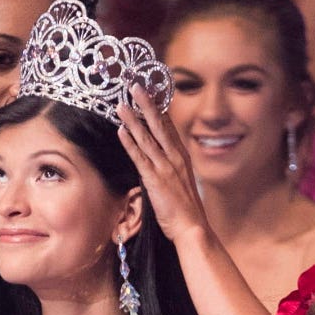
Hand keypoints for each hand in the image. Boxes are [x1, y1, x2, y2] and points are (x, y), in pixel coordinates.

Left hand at [116, 84, 209, 243]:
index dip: (160, 110)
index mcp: (182, 158)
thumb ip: (169, 171)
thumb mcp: (181, 185)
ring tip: (122, 104)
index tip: (152, 93)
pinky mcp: (155, 179)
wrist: (192, 227)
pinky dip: (130, 143)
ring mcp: (165, 168)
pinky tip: (122, 131)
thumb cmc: (186, 211)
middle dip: (147, 105)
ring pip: (147, 138)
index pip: (169, 129)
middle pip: (159, 126)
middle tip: (136, 87)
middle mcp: (175, 158)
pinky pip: (140, 157)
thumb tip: (155, 165)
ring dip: (133, 120)